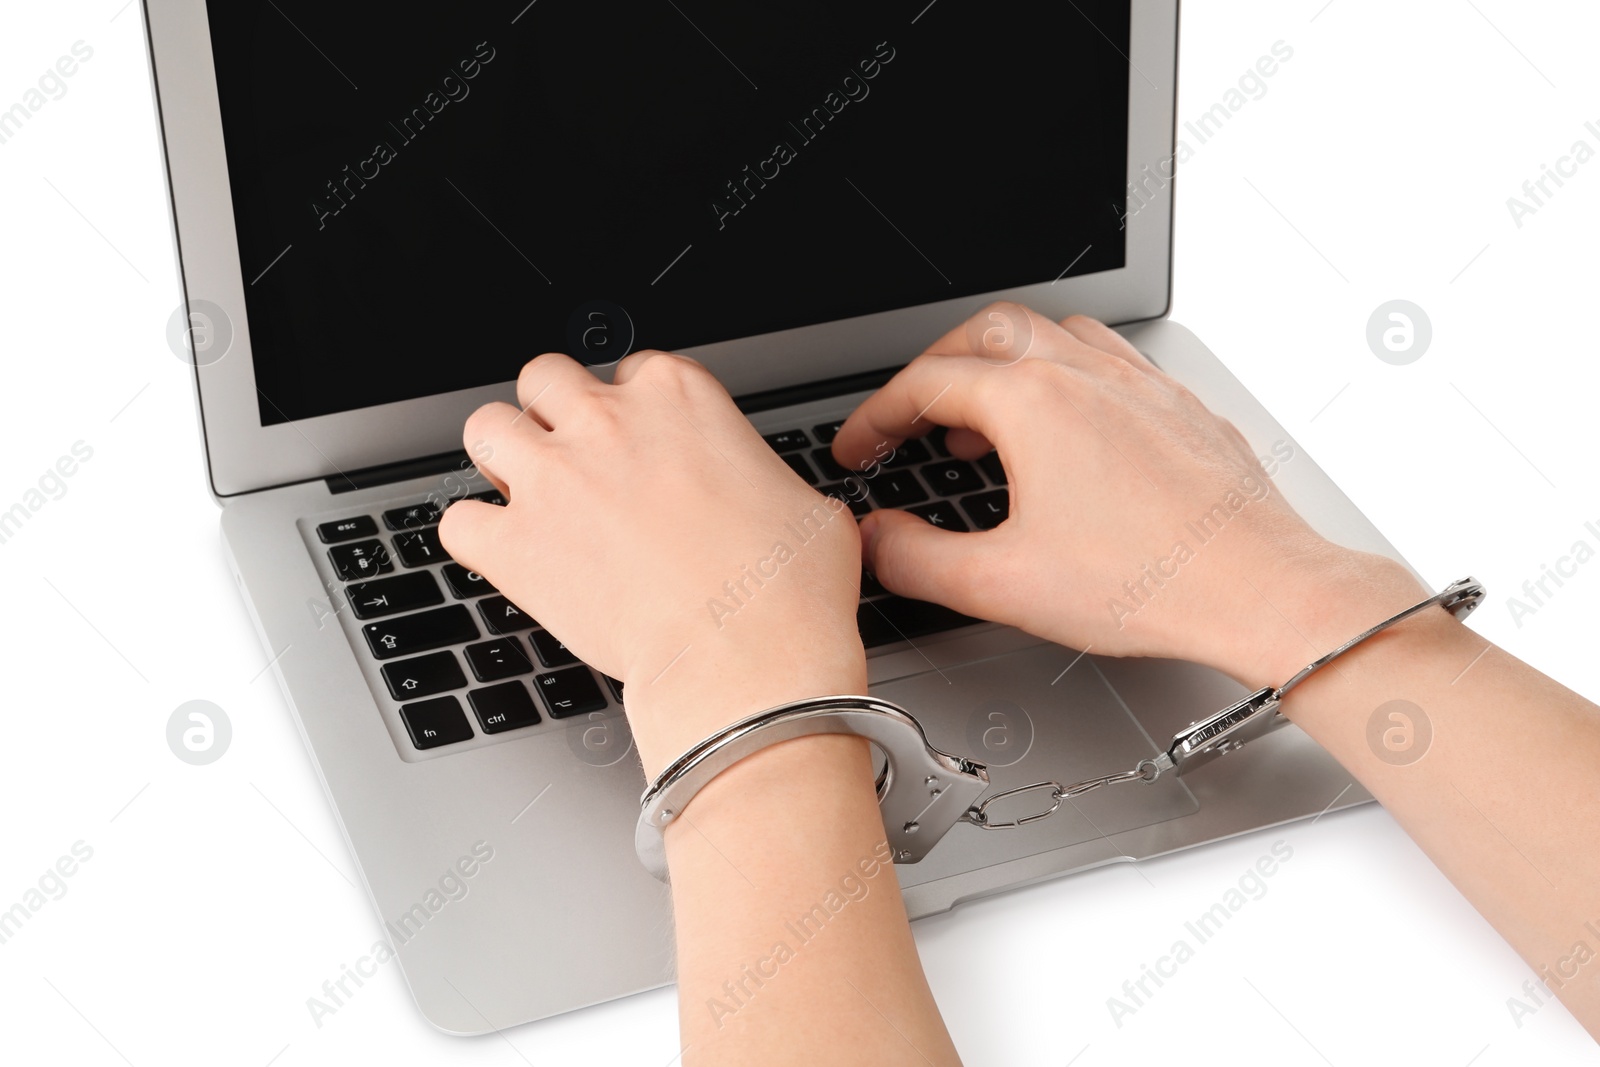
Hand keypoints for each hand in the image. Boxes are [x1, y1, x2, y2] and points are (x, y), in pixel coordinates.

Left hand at [440, 351, 866, 776]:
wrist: (744, 661)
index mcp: (679, 397)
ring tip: (525, 493)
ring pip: (485, 427)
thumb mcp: (809, 506)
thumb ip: (768, 480)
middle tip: (572, 457)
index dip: (632, 410)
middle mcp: (607, 422)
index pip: (633, 370)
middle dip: (552, 414)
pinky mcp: (514, 544)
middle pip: (545, 378)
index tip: (640, 443)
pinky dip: (473, 537)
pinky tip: (501, 554)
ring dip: (500, 457)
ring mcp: (552, 479)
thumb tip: (770, 500)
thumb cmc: (785, 592)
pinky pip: (457, 520)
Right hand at [832, 304, 1425, 687]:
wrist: (1259, 588)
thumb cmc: (1151, 584)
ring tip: (983, 414)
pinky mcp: (1178, 406)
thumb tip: (877, 539)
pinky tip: (1068, 426)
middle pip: (986, 332)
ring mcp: (1139, 383)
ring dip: (1002, 359)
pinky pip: (1108, 357)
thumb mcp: (1003, 586)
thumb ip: (917, 558)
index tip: (861, 448)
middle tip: (911, 416)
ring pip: (1052, 330)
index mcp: (1033, 403)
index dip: (877, 417)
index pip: (926, 384)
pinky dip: (1065, 373)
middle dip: (934, 368)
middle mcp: (1086, 374)